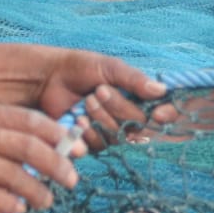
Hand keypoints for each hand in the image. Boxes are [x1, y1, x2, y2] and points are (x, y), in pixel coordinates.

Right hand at [0, 100, 84, 212]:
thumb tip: (34, 139)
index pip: (30, 120)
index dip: (58, 136)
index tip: (75, 149)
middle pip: (29, 148)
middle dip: (58, 165)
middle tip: (71, 180)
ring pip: (14, 176)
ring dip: (38, 191)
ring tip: (47, 200)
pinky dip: (11, 205)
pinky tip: (20, 210)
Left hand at [35, 50, 170, 149]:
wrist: (48, 78)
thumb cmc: (80, 68)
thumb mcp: (109, 67)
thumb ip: (135, 79)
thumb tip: (162, 90)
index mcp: (137, 96)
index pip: (162, 112)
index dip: (165, 116)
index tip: (159, 114)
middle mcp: (128, 115)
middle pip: (139, 125)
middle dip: (118, 108)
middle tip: (98, 91)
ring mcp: (110, 130)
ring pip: (119, 136)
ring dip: (102, 118)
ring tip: (85, 101)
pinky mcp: (92, 142)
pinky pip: (100, 145)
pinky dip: (89, 133)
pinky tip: (77, 120)